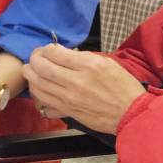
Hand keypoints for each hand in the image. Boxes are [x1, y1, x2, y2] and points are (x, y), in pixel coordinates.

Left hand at [23, 45, 145, 133]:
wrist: (131, 113)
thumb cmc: (123, 87)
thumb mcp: (107, 63)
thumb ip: (83, 57)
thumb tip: (63, 54)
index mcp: (87, 65)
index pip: (53, 52)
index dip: (45, 49)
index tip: (46, 49)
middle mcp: (75, 81)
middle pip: (41, 68)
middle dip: (32, 60)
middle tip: (33, 58)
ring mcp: (69, 98)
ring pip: (38, 85)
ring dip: (30, 76)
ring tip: (31, 71)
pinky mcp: (68, 112)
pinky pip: (44, 103)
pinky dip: (38, 95)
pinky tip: (40, 90)